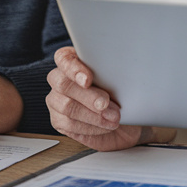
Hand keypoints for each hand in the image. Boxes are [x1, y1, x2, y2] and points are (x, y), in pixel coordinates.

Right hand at [45, 46, 174, 150]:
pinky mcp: (60, 121)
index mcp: (73, 61)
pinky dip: (90, 127)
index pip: (64, 59)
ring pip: (67, 107)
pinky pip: (70, 125)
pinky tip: (104, 126)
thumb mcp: (123, 80)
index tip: (88, 79)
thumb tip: (115, 73)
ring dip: (92, 115)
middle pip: (63, 84)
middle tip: (106, 103)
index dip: (74, 69)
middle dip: (87, 96)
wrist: (129, 121)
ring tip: (113, 118)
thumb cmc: (123, 95)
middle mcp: (61, 79)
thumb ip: (113, 73)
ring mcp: (57, 100)